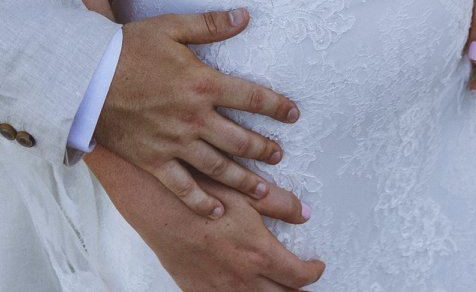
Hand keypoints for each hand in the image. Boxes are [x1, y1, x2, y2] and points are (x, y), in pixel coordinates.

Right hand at [96, 8, 305, 218]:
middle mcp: (194, 118)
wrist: (86, 78)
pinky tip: (216, 210)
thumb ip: (210, 25)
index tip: (293, 114)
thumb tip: (245, 16)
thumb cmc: (128, 48)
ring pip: (218, 168)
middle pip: (240, 139)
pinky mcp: (154, 160)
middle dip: (264, 149)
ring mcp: (175, 143)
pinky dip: (200, 202)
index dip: (277, 107)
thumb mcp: (171, 28)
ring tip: (263, 191)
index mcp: (203, 84)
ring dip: (245, 180)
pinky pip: (182, 187)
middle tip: (279, 156)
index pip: (252, 98)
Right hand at [99, 162, 324, 291]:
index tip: (316, 266)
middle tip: (305, 289)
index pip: (298, 275)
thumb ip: (281, 204)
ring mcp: (219, 289)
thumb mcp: (248, 193)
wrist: (159, 206)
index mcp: (260, 254)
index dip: (313, 272)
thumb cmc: (203, 194)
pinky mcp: (198, 290)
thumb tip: (305, 213)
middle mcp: (243, 278)